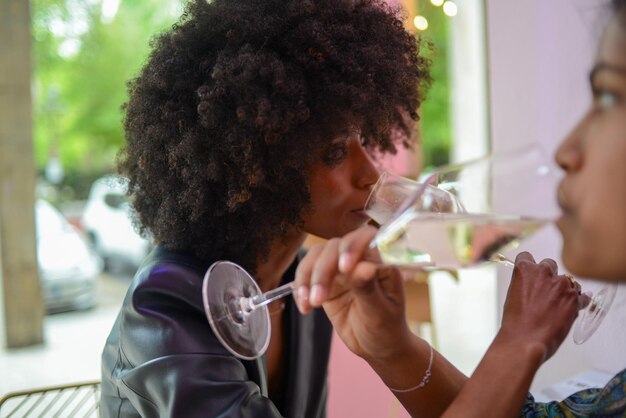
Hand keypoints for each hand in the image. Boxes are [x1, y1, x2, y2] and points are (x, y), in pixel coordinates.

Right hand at [294, 225, 412, 361]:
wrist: (377, 346)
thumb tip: (363, 267)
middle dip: (323, 271)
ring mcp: (340, 270)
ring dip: (307, 278)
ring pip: (317, 257)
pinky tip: (305, 308)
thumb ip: (369, 288)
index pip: (364, 238)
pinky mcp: (326, 282)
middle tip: (319, 300)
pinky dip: (301, 289)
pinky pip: (307, 275)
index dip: (351, 247)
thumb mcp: (381, 312)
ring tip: (309, 303)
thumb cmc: (387, 327)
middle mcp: (358, 259)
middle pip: (334, 247)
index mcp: (379, 261)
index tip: (344, 268)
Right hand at [499, 252, 583, 361]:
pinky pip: (582, 295)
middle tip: (545, 292)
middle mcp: (544, 272)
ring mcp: (561, 284)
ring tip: (557, 305)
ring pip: (568, 280)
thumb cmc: (516, 323)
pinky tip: (570, 308)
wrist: (526, 340)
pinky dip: (578, 301)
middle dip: (549, 276)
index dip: (529, 266)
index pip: (527, 257)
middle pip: (550, 264)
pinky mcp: (574, 299)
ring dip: (564, 289)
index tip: (531, 274)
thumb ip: (524, 283)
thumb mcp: (512, 295)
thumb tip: (533, 286)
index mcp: (524, 270)